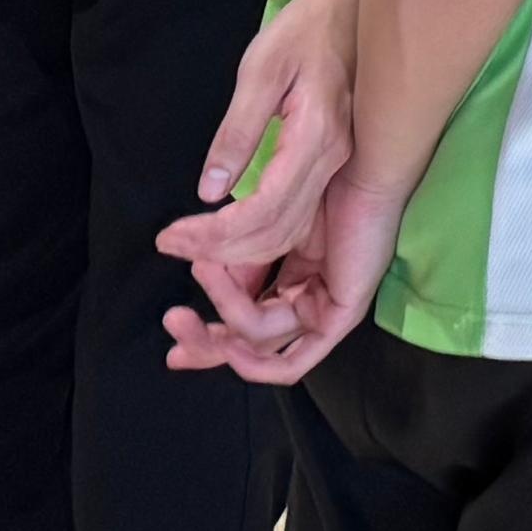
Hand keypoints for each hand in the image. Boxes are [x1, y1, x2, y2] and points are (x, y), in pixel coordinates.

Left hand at [160, 0, 358, 311]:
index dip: (217, 234)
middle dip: (221, 250)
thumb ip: (237, 131)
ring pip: (292, 232)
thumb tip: (210, 191)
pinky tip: (230, 233)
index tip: (171, 237)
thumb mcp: (259, 70)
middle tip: (171, 244)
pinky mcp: (332, 165)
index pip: (267, 208)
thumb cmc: (302, 32)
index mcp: (318, 136)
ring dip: (241, 251)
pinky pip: (300, 218)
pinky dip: (262, 236)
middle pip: (280, 232)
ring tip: (193, 245)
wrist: (349, 7)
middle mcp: (335, 160)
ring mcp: (338, 165)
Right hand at [161, 165, 405, 386]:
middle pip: (249, 343)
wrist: (359, 165)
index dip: (207, 334)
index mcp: (294, 282)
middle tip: (173, 320)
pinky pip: (293, 365)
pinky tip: (231, 345)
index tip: (172, 326)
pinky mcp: (341, 317)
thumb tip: (201, 274)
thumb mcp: (262, 232)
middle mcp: (308, 302)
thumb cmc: (321, 183)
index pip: (244, 323)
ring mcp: (325, 312)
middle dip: (205, 341)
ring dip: (224, 311)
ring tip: (204, 269)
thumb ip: (236, 262)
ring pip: (259, 342)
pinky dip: (256, 365)